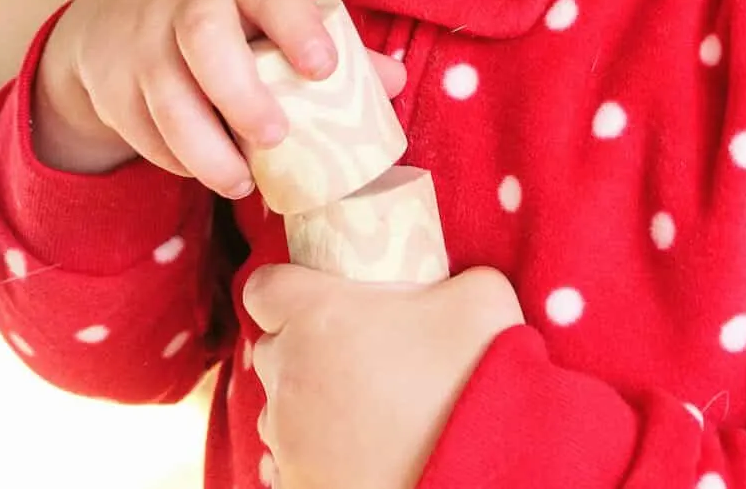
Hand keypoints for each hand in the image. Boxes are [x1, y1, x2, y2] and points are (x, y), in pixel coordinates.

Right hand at [32, 0, 406, 196]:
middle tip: (276, 138)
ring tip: (242, 184)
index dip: (297, 27)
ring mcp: (144, 40)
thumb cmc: (225, 18)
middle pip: (205, 38)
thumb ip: (327, 45)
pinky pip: (144, 130)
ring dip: (206, 148)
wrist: (120, 12)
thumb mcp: (269, 14)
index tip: (323, 69)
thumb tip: (393, 81)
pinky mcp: (113, 84)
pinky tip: (204, 170)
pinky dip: (175, 159)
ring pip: (168, 96)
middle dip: (241, 93)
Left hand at [245, 263, 524, 488]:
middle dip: (300, 349)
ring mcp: (288, 439)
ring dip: (306, 406)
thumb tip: (453, 284)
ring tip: (360, 413)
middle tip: (355, 357)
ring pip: (276, 410)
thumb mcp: (480, 296)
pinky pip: (283, 465)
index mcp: (318, 315)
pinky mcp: (299, 487)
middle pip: (269, 350)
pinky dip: (308, 457)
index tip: (318, 298)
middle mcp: (290, 375)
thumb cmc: (473, 376)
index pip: (263, 287)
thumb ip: (451, 278)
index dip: (287, 290)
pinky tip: (352, 453)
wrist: (482, 469)